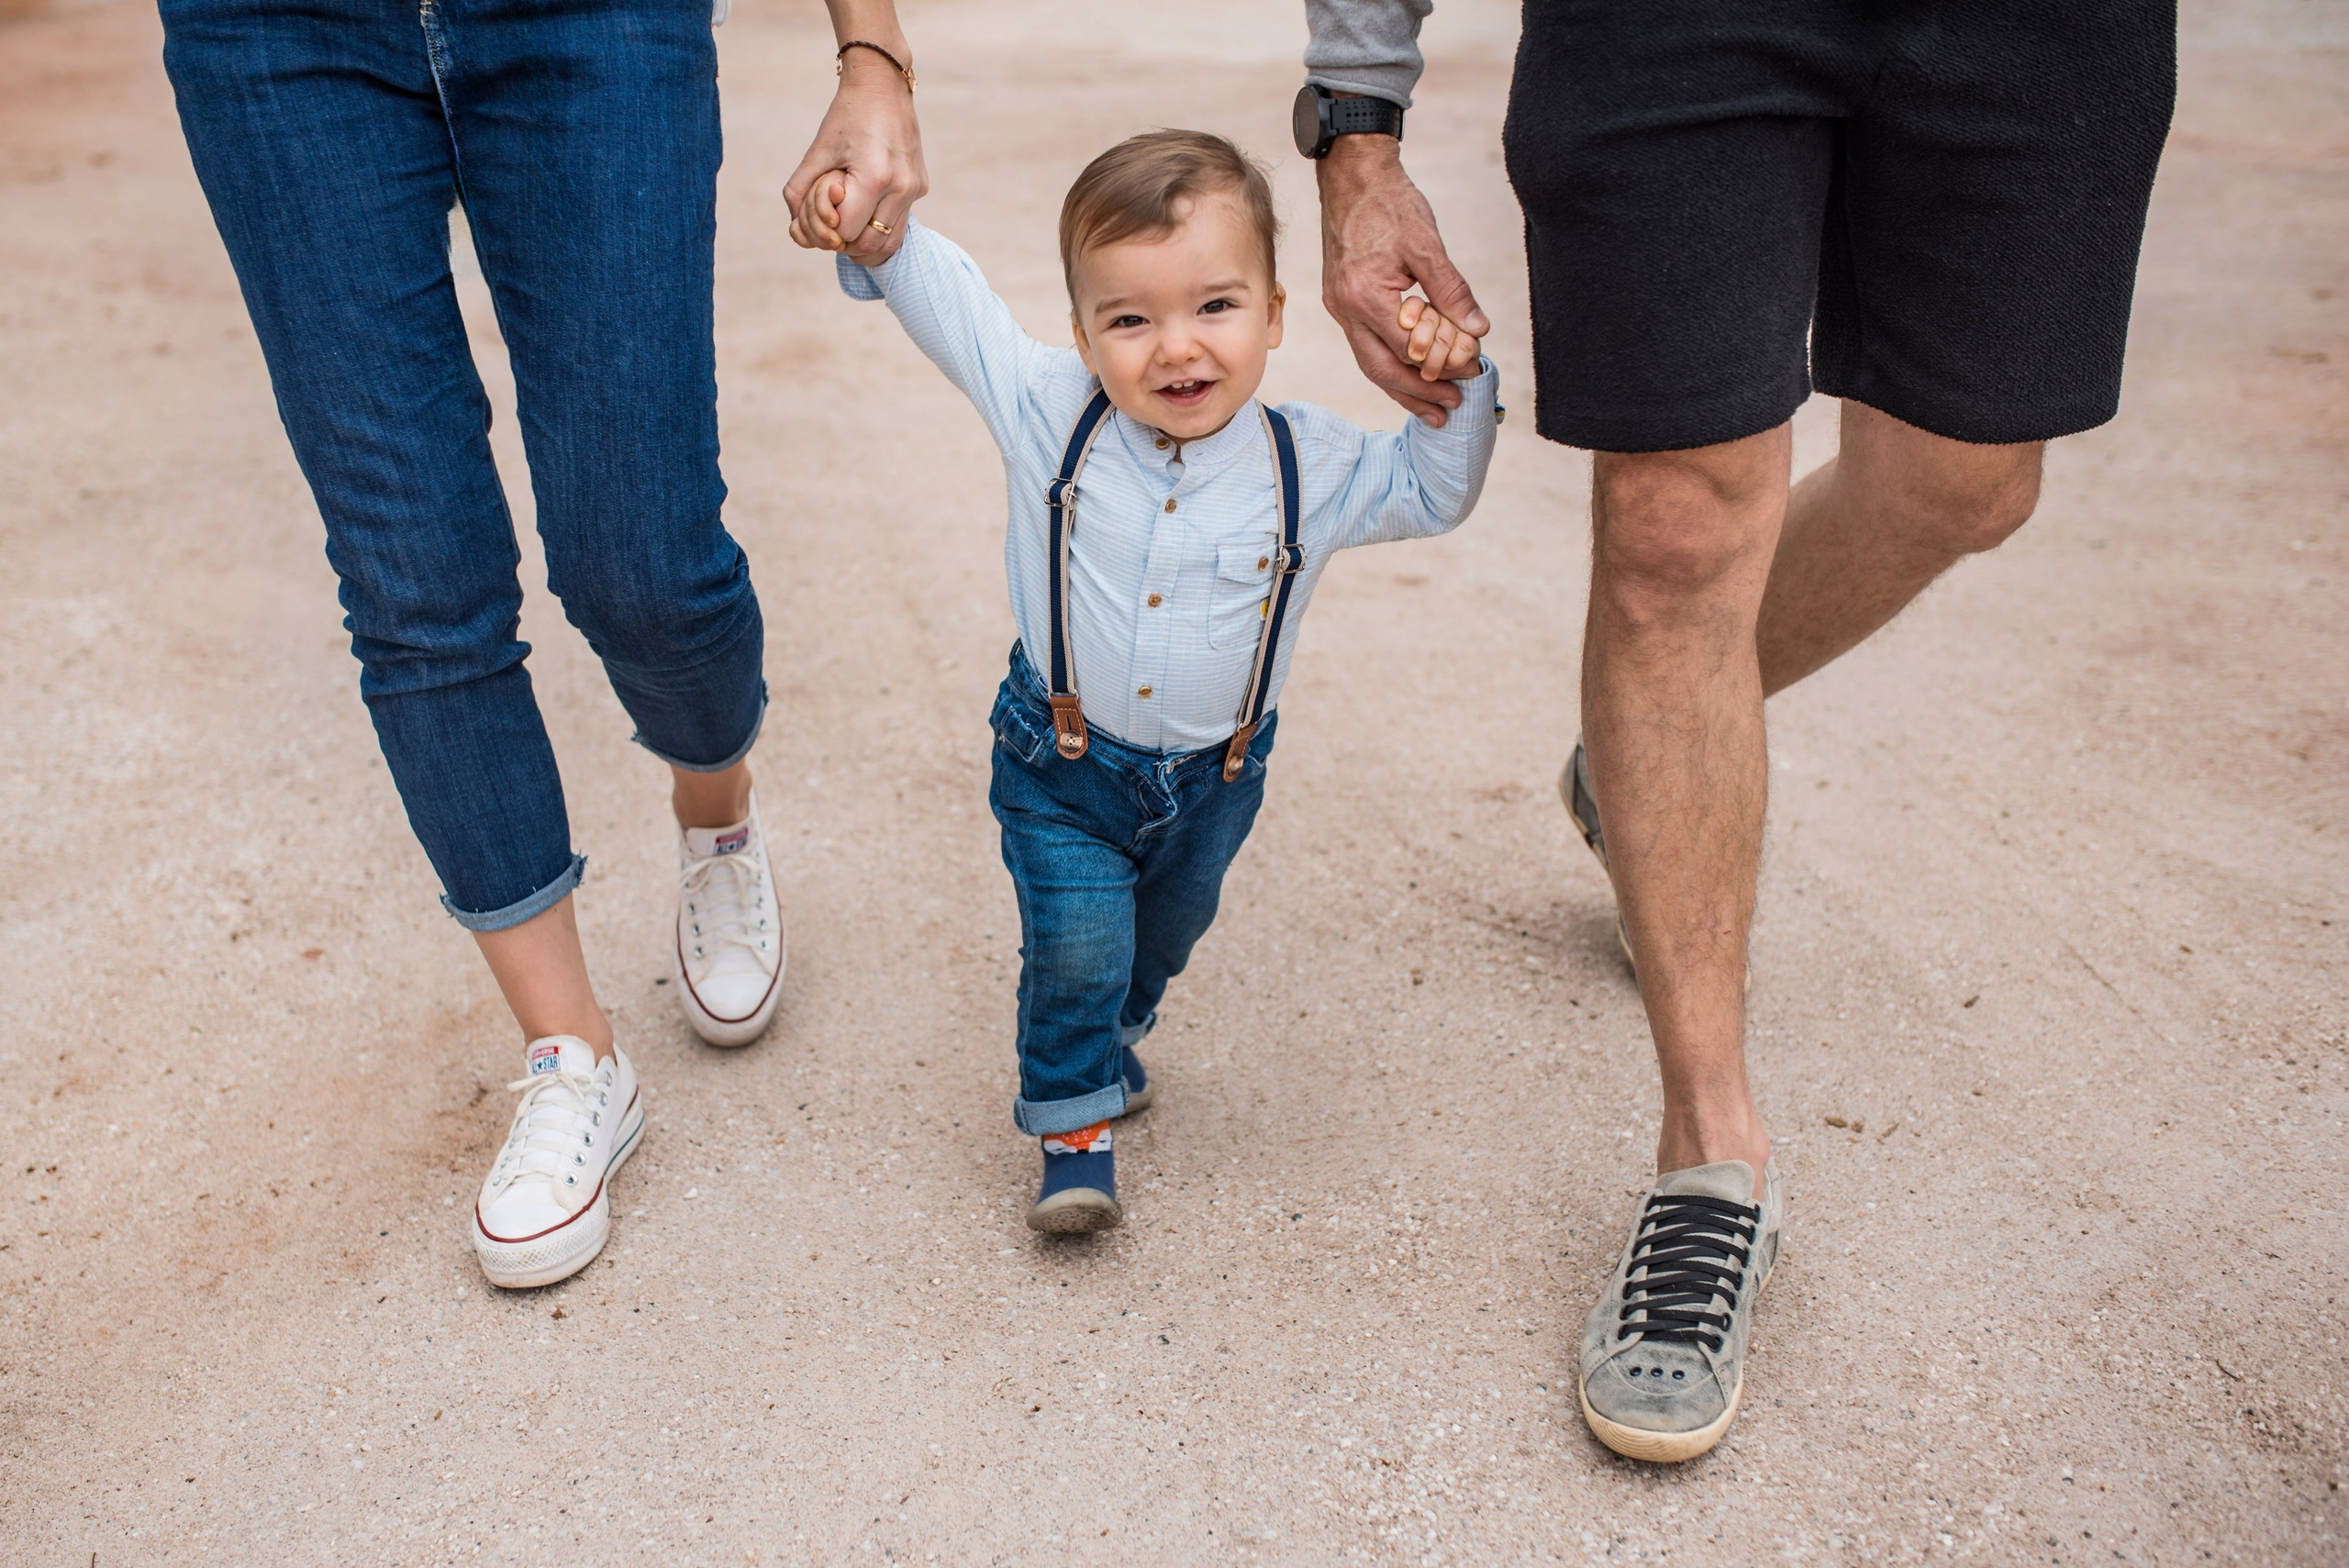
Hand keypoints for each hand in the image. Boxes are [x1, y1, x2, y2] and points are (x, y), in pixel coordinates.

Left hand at [782, 48, 925, 264]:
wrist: (883, 84)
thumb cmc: (846, 114)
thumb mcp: (818, 149)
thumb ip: (800, 189)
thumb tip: (795, 229)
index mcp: (874, 178)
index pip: (846, 230)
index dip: (827, 228)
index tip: (820, 210)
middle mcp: (901, 187)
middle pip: (869, 244)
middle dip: (845, 241)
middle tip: (830, 224)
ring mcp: (915, 189)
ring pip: (889, 243)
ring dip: (864, 241)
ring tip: (847, 224)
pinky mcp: (920, 186)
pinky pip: (899, 223)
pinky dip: (879, 225)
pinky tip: (865, 208)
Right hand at [1316, 135, 1487, 424]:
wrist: (1351, 176)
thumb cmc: (1389, 203)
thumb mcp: (1426, 244)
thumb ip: (1451, 290)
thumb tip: (1477, 329)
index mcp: (1365, 296)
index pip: (1409, 348)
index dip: (1443, 364)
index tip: (1473, 370)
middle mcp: (1345, 309)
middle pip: (1382, 369)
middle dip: (1418, 393)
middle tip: (1451, 409)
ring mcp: (1339, 308)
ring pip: (1369, 363)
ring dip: (1402, 388)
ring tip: (1432, 408)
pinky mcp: (1341, 302)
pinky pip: (1364, 346)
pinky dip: (1389, 364)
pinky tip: (1410, 374)